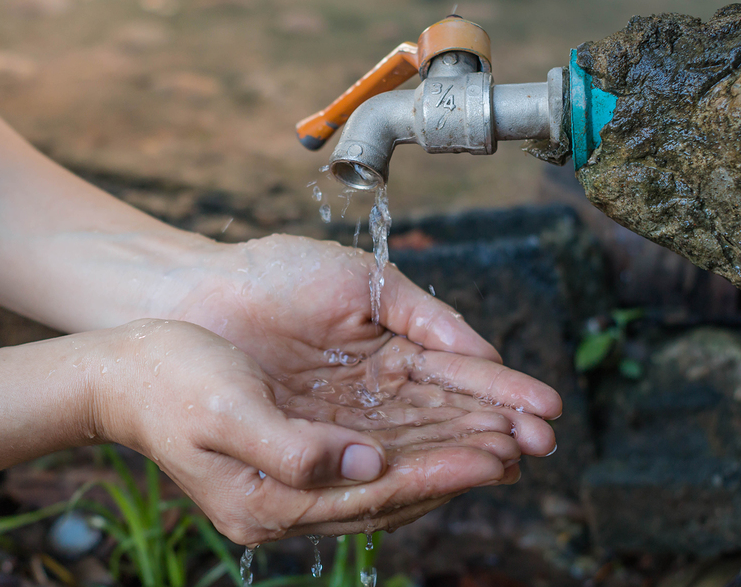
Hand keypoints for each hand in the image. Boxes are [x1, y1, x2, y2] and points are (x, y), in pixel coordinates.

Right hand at [92, 318, 553, 544]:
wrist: (124, 374)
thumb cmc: (169, 382)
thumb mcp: (225, 412)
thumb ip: (294, 449)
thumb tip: (368, 465)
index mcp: (269, 500)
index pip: (375, 493)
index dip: (439, 473)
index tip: (495, 455)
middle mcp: (285, 502)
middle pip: (390, 492)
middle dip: (455, 467)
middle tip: (519, 449)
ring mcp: (289, 482)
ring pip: (384, 476)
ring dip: (440, 457)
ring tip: (498, 442)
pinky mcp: (292, 456)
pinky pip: (364, 460)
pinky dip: (408, 446)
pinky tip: (437, 434)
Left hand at [172, 235, 560, 457]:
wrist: (203, 294)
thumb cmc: (278, 275)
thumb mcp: (362, 284)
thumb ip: (425, 316)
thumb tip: (485, 356)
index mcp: (393, 348)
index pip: (456, 376)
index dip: (501, 393)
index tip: (546, 410)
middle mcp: (376, 393)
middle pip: (443, 418)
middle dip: (492, 430)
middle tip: (539, 447)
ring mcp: (346, 421)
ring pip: (412, 444)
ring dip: (460, 452)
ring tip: (507, 460)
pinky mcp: (313, 445)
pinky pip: (365, 462)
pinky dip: (406, 468)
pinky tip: (446, 473)